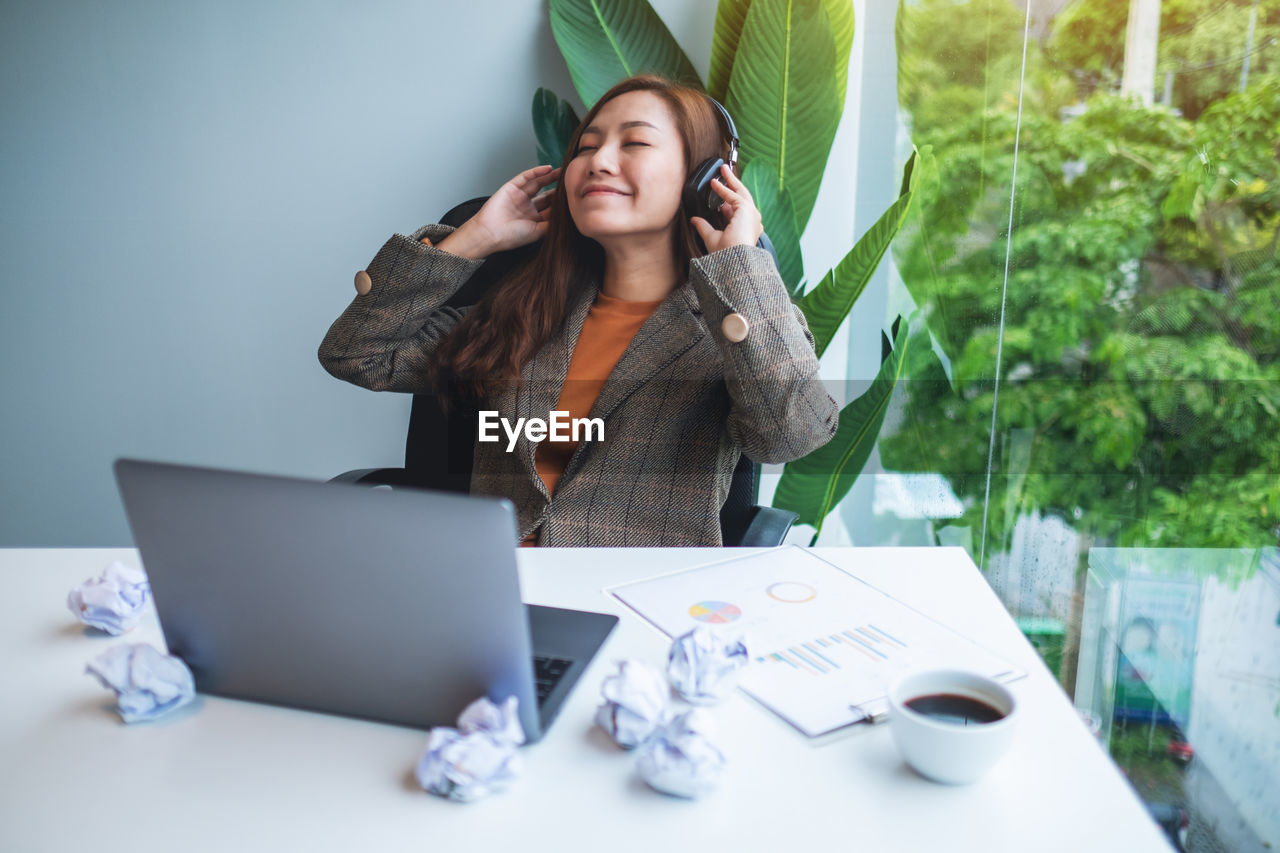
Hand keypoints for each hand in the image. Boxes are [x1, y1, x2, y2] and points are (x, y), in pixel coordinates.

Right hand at [436, 165, 560, 258]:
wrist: (489, 233)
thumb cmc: (511, 237)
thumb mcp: (537, 232)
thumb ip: (552, 224)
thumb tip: (567, 217)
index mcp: (534, 220)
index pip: (551, 208)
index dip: (562, 202)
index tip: (575, 196)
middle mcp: (527, 207)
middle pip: (546, 195)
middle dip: (558, 188)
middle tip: (571, 181)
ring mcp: (519, 197)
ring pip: (538, 184)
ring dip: (550, 177)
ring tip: (563, 171)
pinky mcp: (511, 187)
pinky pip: (526, 177)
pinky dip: (536, 172)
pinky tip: (548, 169)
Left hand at [690, 164, 762, 253]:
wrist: (733, 260)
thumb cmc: (725, 255)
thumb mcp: (711, 237)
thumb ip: (704, 227)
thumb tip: (694, 220)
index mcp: (746, 228)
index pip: (737, 209)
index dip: (726, 199)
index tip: (717, 189)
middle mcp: (752, 220)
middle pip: (742, 196)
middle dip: (732, 183)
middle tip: (724, 171)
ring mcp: (752, 215)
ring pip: (741, 192)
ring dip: (731, 180)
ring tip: (722, 169)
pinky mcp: (747, 210)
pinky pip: (734, 195)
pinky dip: (724, 188)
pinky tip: (714, 182)